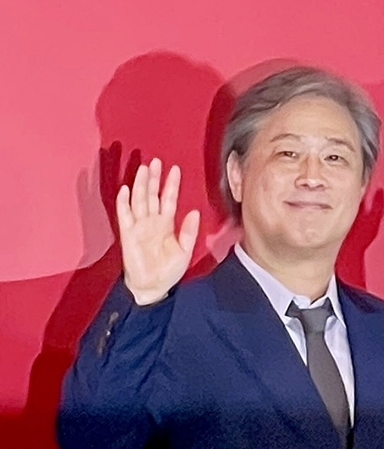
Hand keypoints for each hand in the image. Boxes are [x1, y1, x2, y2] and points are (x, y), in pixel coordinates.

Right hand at [118, 158, 199, 305]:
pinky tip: (126, 190)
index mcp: (166, 224)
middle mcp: (151, 222)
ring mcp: (138, 226)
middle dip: (153, 178)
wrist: (152, 286)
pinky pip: (124, 215)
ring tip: (143, 168)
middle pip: (151, 195)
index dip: (171, 184)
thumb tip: (193, 211)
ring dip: (140, 184)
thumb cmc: (168, 270)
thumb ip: (189, 231)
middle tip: (156, 161)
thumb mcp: (185, 250)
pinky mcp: (127, 234)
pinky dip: (124, 202)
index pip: (169, 199)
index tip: (175, 169)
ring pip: (139, 200)